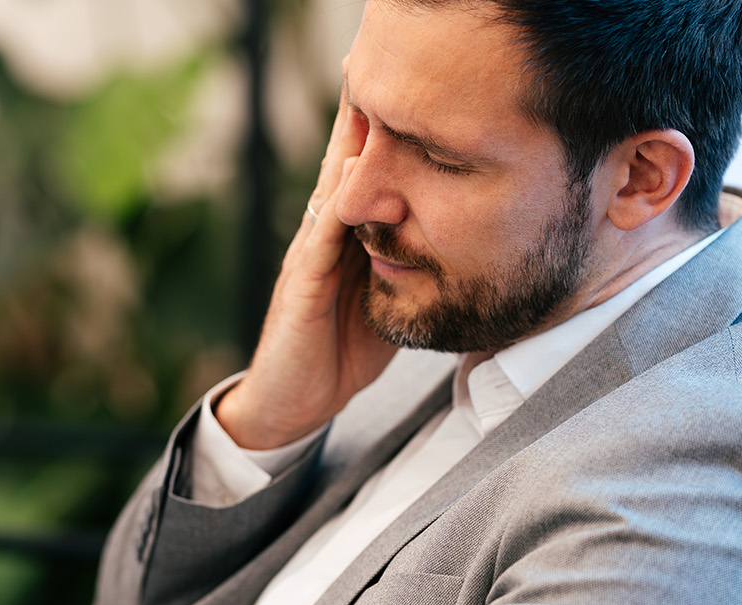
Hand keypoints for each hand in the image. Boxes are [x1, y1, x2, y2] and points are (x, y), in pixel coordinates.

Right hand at [216, 89, 396, 448]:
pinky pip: (325, 231)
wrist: (290, 404)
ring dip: (351, 140)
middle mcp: (326, 234)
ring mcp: (311, 253)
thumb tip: (451, 249)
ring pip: (336, 184)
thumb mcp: (383, 301)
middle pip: (349, 162)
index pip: (369, 171)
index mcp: (348, 238)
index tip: (414, 88)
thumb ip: (407, 269)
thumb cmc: (338, 353)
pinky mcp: (304, 280)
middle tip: (377, 62)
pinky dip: (342, 196)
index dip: (385, 130)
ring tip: (366, 92)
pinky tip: (357, 168)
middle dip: (364, 114)